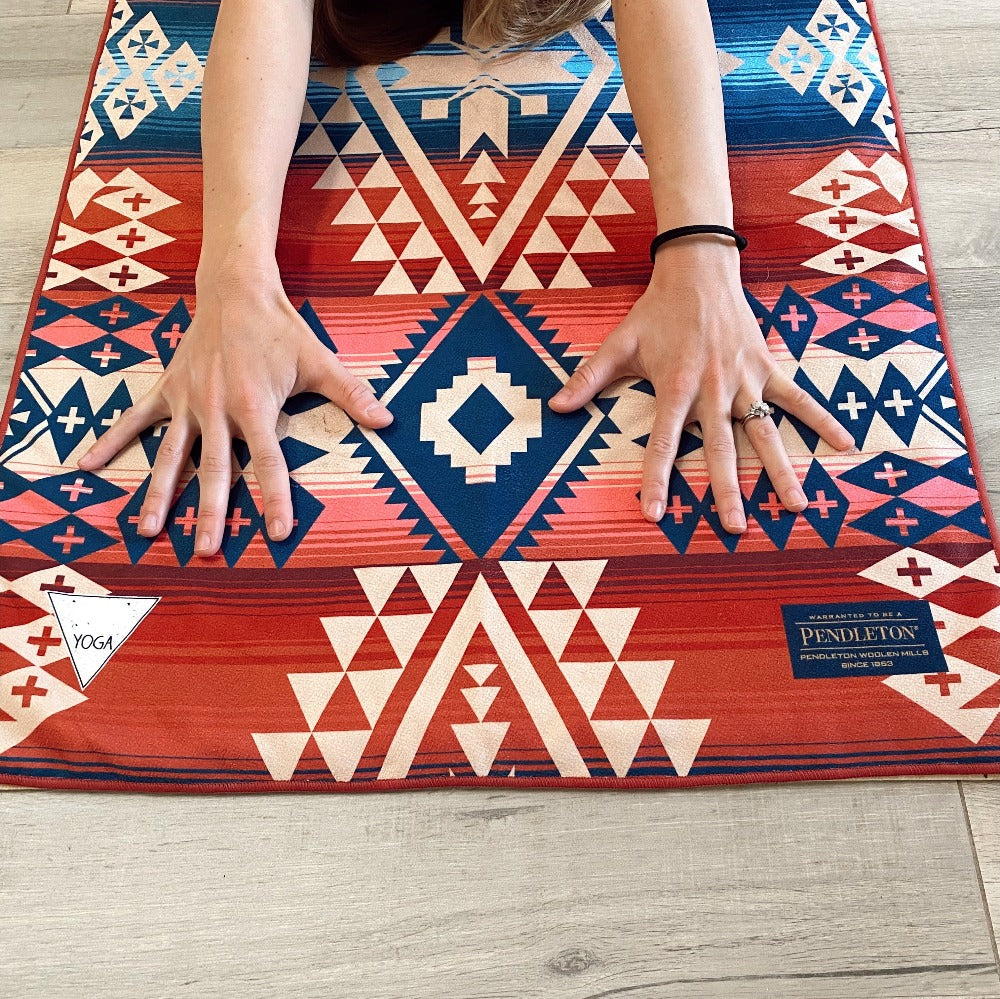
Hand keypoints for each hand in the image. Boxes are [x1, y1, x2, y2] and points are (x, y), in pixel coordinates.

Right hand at [75, 264, 393, 556]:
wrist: (237, 289)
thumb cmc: (281, 328)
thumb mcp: (320, 360)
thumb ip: (352, 394)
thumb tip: (387, 420)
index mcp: (256, 407)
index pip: (268, 464)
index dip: (276, 499)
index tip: (278, 534)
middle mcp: (217, 410)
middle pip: (214, 471)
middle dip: (209, 514)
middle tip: (206, 552)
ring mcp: (188, 401)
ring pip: (170, 456)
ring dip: (159, 494)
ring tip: (149, 531)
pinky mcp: (167, 388)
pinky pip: (134, 419)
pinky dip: (111, 441)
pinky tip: (87, 466)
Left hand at [547, 240, 854, 533]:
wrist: (698, 269)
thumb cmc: (656, 310)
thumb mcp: (618, 343)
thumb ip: (588, 378)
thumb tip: (554, 407)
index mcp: (675, 387)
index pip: (662, 442)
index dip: (656, 478)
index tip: (653, 513)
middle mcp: (713, 390)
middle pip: (719, 449)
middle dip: (726, 491)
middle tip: (735, 528)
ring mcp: (744, 381)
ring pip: (764, 433)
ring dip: (780, 470)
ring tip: (794, 507)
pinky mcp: (767, 367)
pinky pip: (797, 397)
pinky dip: (821, 418)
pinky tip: (845, 444)